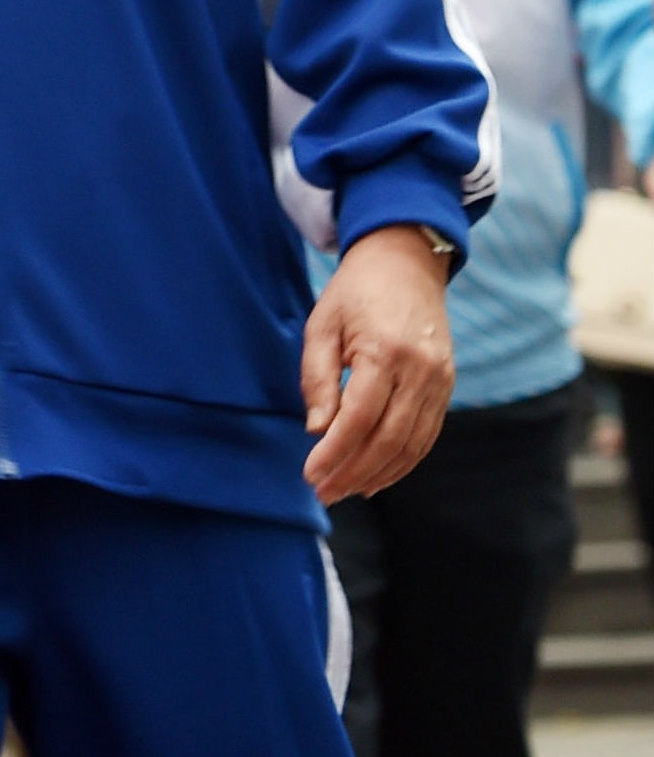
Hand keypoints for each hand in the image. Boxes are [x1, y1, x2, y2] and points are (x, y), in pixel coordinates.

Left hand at [303, 224, 456, 502]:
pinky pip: (427, 433)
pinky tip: (377, 476)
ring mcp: (441, 379)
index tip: (310, 475)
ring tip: (346, 491)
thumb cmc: (354, 292)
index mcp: (387, 353)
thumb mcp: (322, 325)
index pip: (361, 418)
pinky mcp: (447, 385)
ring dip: (379, 474)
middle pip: (390, 438)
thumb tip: (318, 430)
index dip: (336, 452)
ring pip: (413, 443)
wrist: (406, 263)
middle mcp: (422, 371)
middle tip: (324, 493)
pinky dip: (404, 460)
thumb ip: (318, 378)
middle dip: (354, 472)